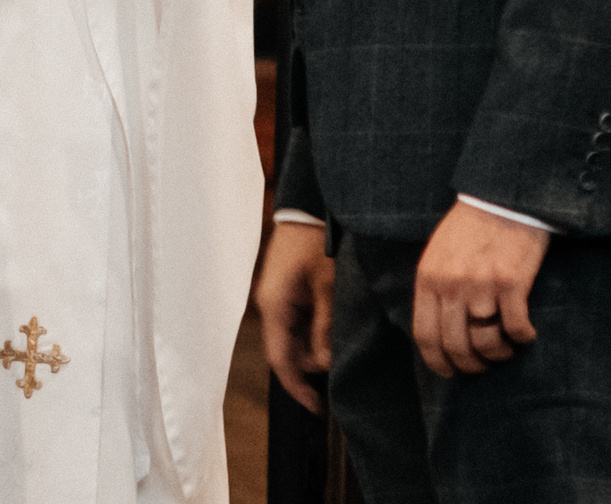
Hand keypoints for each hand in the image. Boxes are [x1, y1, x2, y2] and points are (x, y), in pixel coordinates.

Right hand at [255, 219, 334, 413]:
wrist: (308, 204)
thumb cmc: (318, 242)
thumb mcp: (329, 288)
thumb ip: (325, 329)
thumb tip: (324, 363)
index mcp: (274, 306)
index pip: (281, 360)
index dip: (298, 387)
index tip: (316, 407)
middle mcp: (269, 304)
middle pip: (287, 350)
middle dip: (312, 361)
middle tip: (341, 356)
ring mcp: (275, 295)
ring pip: (292, 336)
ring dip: (314, 343)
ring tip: (340, 332)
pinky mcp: (284, 288)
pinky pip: (295, 319)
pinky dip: (312, 327)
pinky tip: (330, 319)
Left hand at [412, 201, 546, 376]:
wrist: (502, 198)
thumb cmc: (470, 228)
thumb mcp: (438, 254)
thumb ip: (434, 288)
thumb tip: (438, 331)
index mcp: (429, 278)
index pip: (425, 335)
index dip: (437, 362)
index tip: (450, 372)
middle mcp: (452, 285)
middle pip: (456, 346)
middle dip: (470, 365)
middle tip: (483, 366)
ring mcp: (481, 285)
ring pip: (486, 342)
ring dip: (499, 354)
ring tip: (505, 349)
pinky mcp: (512, 283)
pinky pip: (516, 328)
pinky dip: (522, 338)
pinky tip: (526, 334)